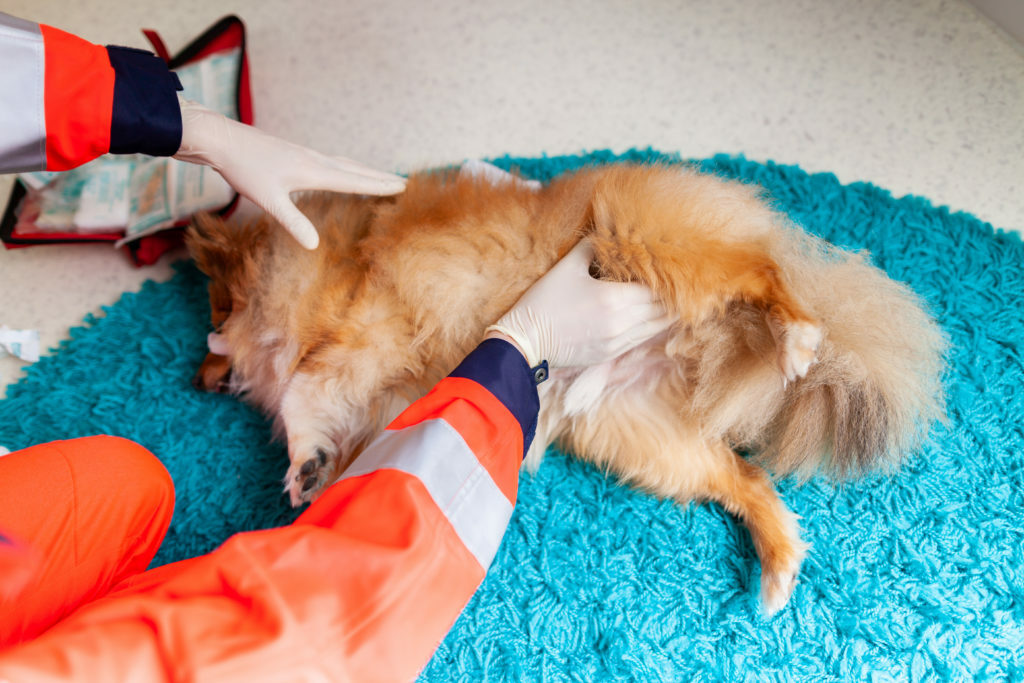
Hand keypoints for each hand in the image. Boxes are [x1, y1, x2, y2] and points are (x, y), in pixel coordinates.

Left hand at [173, 98, 405, 248]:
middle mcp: (314, 159)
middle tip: (402, 182)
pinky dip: (345, 168)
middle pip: (355, 169)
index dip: (379, 185)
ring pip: (343, 163)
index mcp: (313, 170)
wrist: (220, 140)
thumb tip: (314, 245)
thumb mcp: (268, 200)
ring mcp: (304, 155)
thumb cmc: (244, 169)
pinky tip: (337, 172)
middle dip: (379, 177)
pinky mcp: (293, 155)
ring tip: (378, 176)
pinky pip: (330, 161)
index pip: (355, 180)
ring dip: (364, 171)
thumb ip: (293, 222)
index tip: (402, 186)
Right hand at [485, 241, 671, 367]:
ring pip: (656, 327)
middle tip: (679, 283)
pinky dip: (649, 327)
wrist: (525, 341)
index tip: (673, 267)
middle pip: (663, 310)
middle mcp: (622, 323)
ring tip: (673, 300)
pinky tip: (652, 317)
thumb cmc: (544, 302)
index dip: (668, 278)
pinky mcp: (610, 354)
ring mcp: (617, 341)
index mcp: (614, 299)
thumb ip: (591, 247)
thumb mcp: (567, 267)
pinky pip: (641, 339)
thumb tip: (605, 234)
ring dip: (665, 314)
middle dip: (672, 296)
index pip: (657, 288)